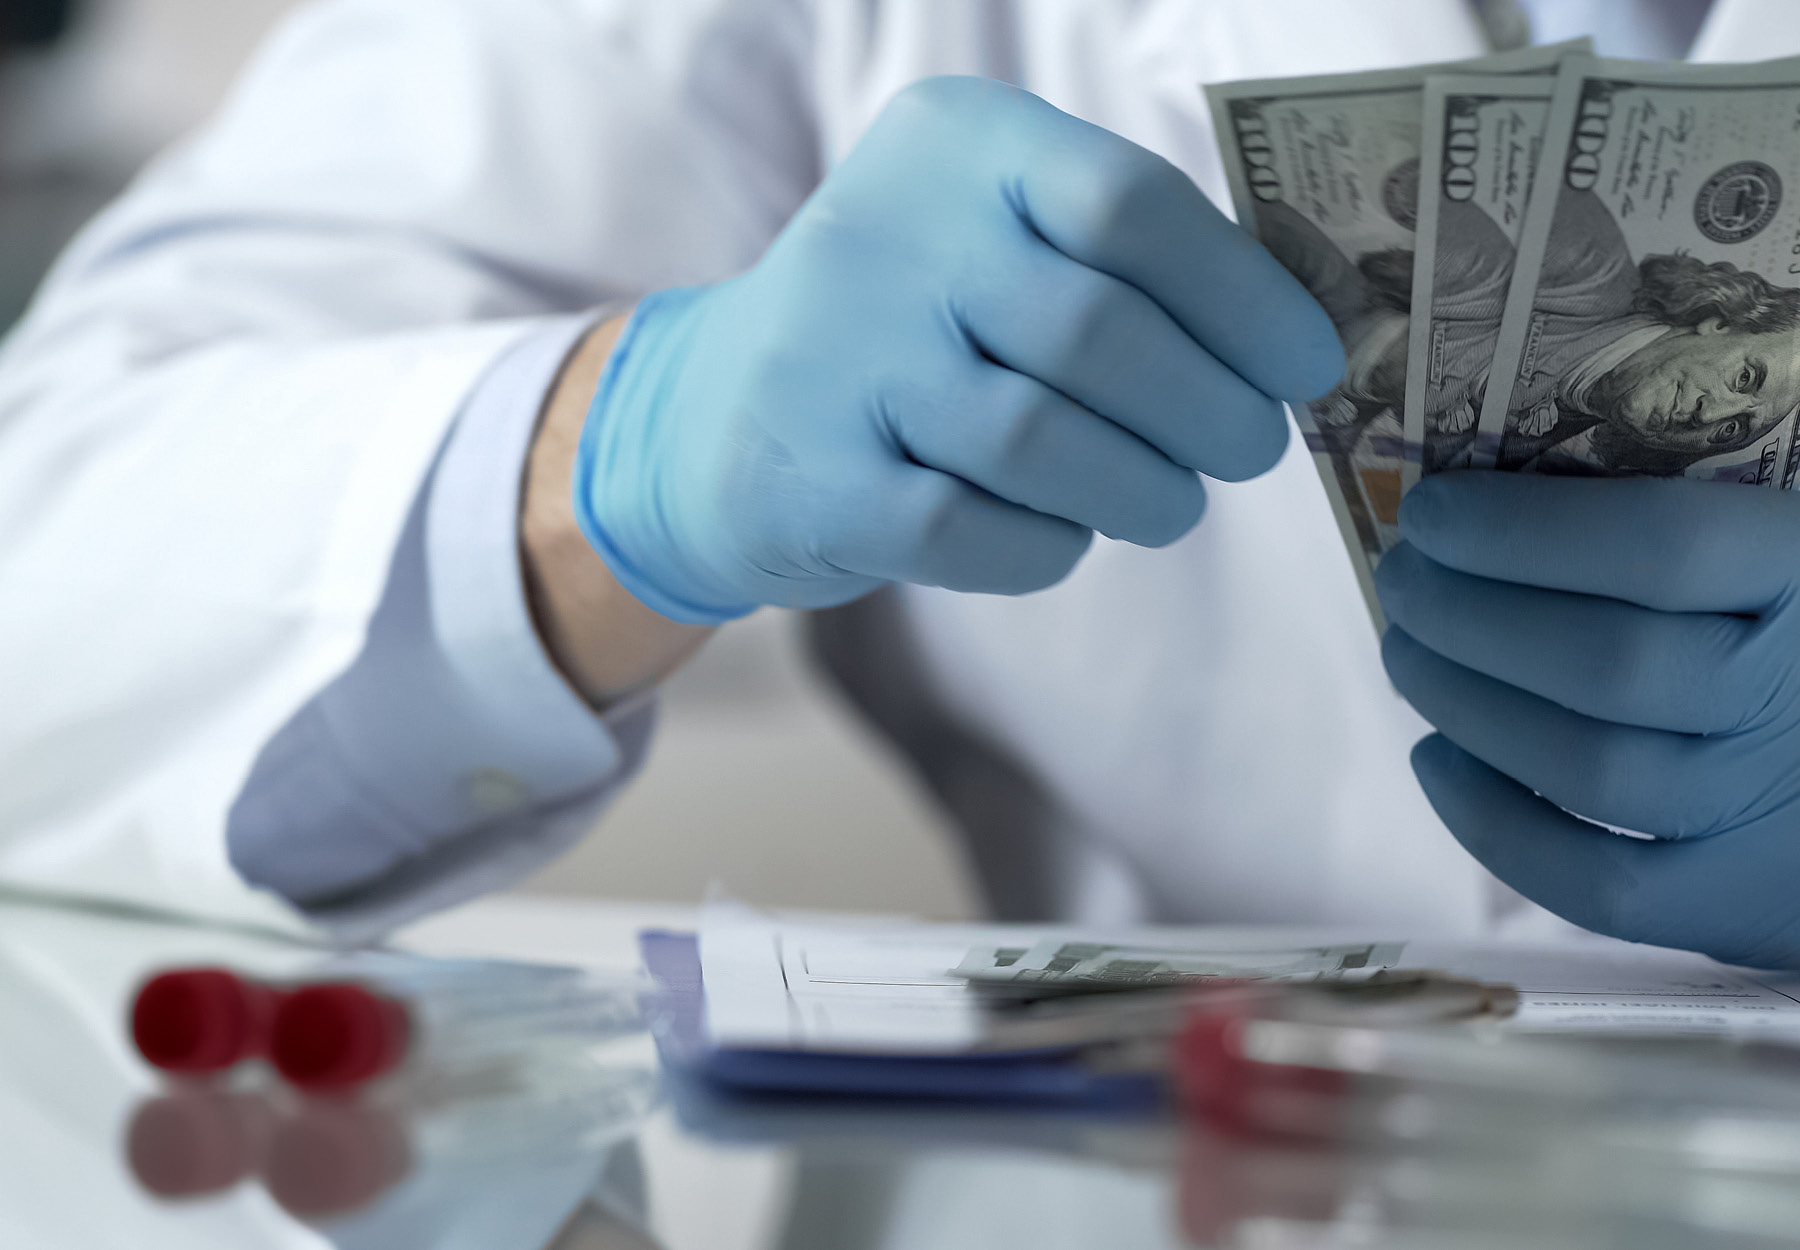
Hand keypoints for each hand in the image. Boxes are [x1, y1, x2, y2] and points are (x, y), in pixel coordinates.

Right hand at [572, 75, 1341, 622]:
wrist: (710, 415)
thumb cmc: (906, 327)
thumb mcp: (987, 237)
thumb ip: (1118, 263)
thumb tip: (1286, 345)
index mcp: (954, 146)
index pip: (1128, 202)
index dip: (1246, 297)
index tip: (1307, 366)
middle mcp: (885, 234)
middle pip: (1098, 333)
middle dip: (1211, 410)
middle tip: (1250, 450)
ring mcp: (838, 359)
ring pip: (1040, 441)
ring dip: (1144, 490)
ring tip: (1171, 504)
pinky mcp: (814, 478)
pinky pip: (972, 529)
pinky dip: (1049, 545)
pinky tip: (1066, 536)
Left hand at [1377, 472, 1799, 968]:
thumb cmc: (1798, 630)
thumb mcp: (1779, 541)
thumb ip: (1690, 511)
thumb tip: (1505, 487)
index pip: (1662, 544)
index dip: (1521, 529)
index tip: (1432, 511)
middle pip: (1600, 661)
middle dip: (1464, 615)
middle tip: (1402, 578)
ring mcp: (1770, 812)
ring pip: (1582, 766)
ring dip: (1461, 702)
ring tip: (1407, 650)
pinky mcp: (1736, 903)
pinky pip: (1594, 882)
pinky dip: (1492, 823)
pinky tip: (1436, 758)